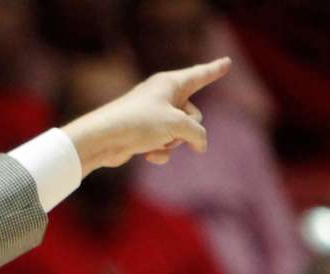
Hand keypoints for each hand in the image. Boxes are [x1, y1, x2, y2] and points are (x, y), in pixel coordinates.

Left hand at [62, 58, 231, 174]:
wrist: (102, 140)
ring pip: (179, 133)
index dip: (215, 70)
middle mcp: (162, 96)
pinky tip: (148, 155)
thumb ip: (197, 133)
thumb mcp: (177, 124)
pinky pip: (164, 145)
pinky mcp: (144, 134)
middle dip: (188, 129)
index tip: (227, 63)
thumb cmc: (139, 123)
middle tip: (171, 130)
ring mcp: (153, 116)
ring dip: (172, 143)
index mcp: (171, 83)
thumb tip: (201, 146)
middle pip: (194, 115)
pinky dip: (160, 151)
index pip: (201, 75)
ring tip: (156, 142)